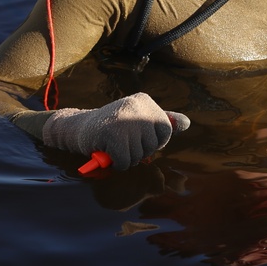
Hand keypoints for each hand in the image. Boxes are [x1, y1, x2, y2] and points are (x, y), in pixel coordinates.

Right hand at [42, 93, 189, 169]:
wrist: (79, 128)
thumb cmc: (114, 128)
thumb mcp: (139, 121)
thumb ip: (163, 122)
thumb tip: (186, 123)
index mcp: (145, 101)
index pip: (166, 130)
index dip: (154, 140)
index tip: (137, 136)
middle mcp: (136, 106)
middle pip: (154, 144)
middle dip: (139, 150)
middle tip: (123, 141)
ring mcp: (123, 119)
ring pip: (139, 155)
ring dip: (127, 158)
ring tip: (114, 146)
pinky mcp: (111, 134)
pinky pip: (125, 162)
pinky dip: (117, 163)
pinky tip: (108, 152)